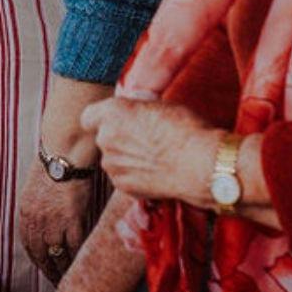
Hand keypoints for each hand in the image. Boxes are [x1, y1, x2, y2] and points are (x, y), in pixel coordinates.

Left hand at [17, 162, 93, 279]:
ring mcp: (53, 221)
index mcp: (25, 211)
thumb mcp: (36, 187)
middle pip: (40, 253)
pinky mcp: (72, 220)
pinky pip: (74, 246)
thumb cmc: (54, 165)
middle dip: (48, 269)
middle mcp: (36, 220)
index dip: (36, 258)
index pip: (28, 243)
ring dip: (63, 269)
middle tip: (56, 280)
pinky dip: (77, 258)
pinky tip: (82, 265)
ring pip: (57, 254)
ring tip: (70, 278)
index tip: (43, 266)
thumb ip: (37, 207)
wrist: (65, 154)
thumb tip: (43, 220)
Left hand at [81, 98, 221, 207]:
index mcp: (112, 112)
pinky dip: (135, 177)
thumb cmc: (187, 131)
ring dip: (126, 160)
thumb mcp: (160, 107)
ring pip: (113, 160)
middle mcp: (105, 137)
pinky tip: (156, 175)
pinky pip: (123, 178)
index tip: (111, 123)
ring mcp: (112, 164)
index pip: (89, 116)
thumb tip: (134, 113)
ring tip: (154, 160)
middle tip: (144, 142)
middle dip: (118, 140)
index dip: (99, 120)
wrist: (202, 165)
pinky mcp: (122, 185)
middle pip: (103, 138)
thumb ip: (137, 110)